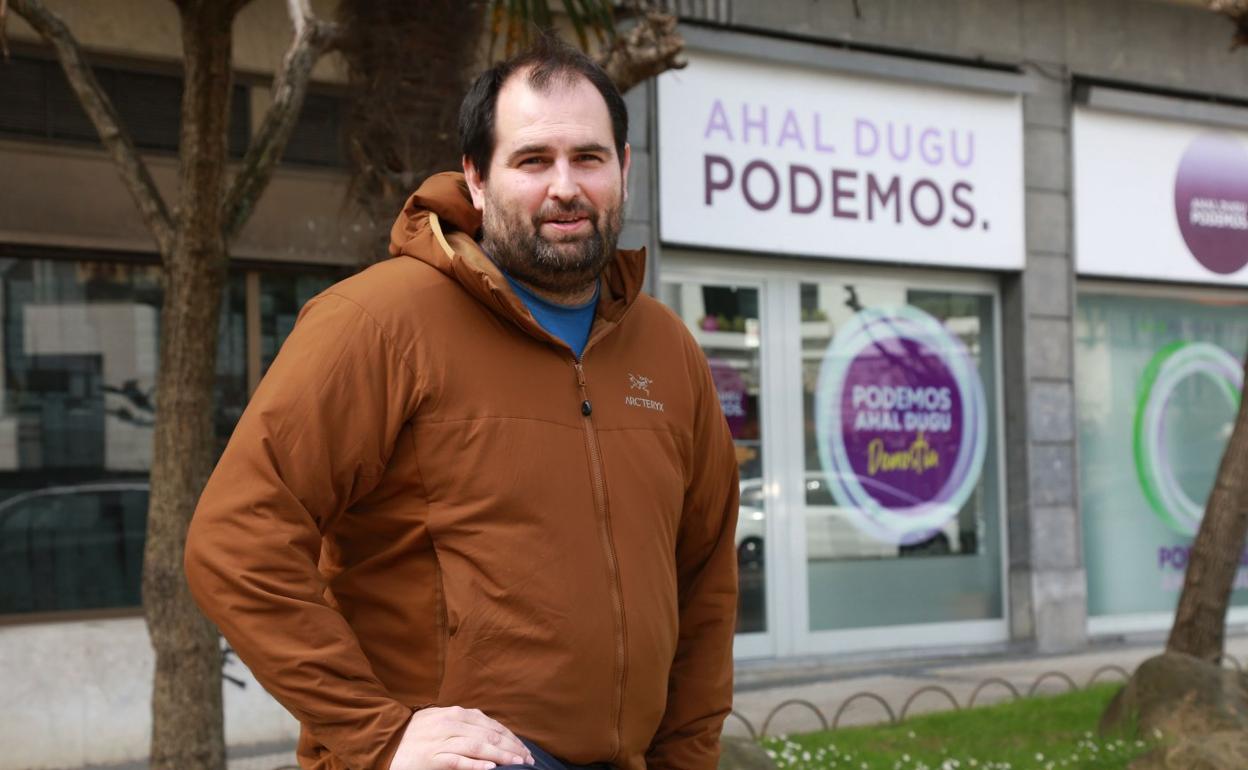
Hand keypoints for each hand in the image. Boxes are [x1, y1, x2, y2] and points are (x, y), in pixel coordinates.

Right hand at [388, 706, 535, 769]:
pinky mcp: (433, 758)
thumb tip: (491, 732)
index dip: (511, 738)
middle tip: (528, 760)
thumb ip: (464, 723)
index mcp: (456, 714)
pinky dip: (476, 764)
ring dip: (501, 755)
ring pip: (478, 746)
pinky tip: (491, 767)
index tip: (525, 749)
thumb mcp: (442, 720)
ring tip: (517, 763)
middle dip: (512, 748)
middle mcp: (451, 724)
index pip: (491, 726)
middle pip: (489, 735)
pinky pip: (458, 760)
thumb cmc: (417, 734)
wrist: (386, 742)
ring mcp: (442, 740)